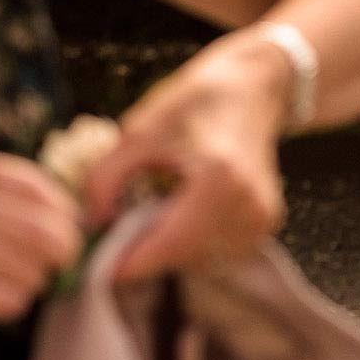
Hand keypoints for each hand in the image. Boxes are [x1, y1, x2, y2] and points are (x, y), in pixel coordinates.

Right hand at [0, 143, 82, 342]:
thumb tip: (60, 218)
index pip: (34, 182)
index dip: (62, 212)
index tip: (65, 231)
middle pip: (47, 227)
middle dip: (59, 254)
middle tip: (51, 268)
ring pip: (33, 268)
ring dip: (27, 283)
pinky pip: (10, 300)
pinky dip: (7, 305)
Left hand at [84, 33, 288, 281]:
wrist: (250, 89)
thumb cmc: (191, 103)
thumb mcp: (137, 132)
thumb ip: (106, 178)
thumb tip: (94, 224)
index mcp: (220, 179)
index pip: (171, 243)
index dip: (133, 262)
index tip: (100, 270)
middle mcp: (248, 206)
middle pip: (184, 255)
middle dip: (145, 251)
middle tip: (114, 234)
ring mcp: (262, 218)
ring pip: (200, 257)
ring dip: (168, 245)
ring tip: (150, 209)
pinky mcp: (265, 223)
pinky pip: (218, 248)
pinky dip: (191, 238)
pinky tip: (179, 208)